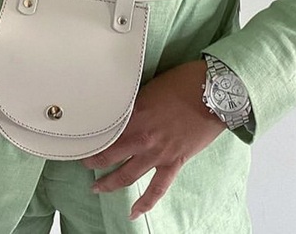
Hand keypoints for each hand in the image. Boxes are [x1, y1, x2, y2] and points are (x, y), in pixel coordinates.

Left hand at [80, 59, 226, 219]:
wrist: (213, 94)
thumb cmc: (184, 83)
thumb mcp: (150, 87)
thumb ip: (135, 103)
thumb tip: (126, 110)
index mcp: (135, 115)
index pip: (105, 132)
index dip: (91, 138)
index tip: (82, 140)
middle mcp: (142, 137)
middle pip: (109, 156)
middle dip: (93, 162)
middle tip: (84, 163)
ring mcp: (157, 153)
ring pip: (126, 175)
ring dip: (109, 184)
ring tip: (97, 188)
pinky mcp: (174, 162)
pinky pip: (157, 188)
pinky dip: (146, 202)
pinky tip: (135, 212)